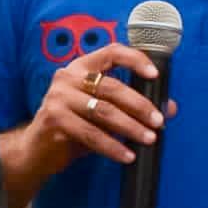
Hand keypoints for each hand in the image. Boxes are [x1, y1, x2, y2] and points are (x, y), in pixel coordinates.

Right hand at [31, 45, 169, 168]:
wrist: (37, 150)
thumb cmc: (74, 126)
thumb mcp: (103, 113)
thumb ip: (132, 107)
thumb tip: (170, 108)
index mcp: (81, 67)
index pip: (111, 52)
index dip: (135, 60)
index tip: (155, 76)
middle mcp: (67, 77)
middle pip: (111, 87)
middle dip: (139, 105)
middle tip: (158, 122)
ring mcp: (58, 97)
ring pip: (103, 111)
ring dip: (130, 127)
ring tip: (148, 139)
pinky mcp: (54, 119)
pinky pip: (91, 134)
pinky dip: (112, 146)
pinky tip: (127, 155)